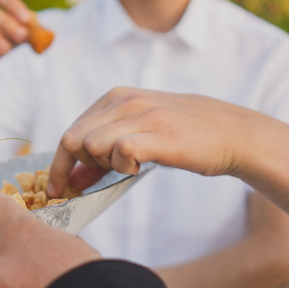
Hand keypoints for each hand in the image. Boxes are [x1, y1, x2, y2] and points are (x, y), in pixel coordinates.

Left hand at [47, 88, 248, 198]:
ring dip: (103, 166)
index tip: (56, 190)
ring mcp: (141, 115)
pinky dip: (123, 167)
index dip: (58, 165)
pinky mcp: (158, 133)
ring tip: (128, 167)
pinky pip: (120, 152)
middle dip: (78, 168)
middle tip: (98, 180)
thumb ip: (104, 150)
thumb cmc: (184, 137)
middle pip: (73, 140)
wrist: (232, 134)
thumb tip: (72, 177)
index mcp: (116, 97)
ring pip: (91, 146)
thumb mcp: (139, 133)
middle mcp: (124, 101)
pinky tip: (139, 168)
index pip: (70, 132)